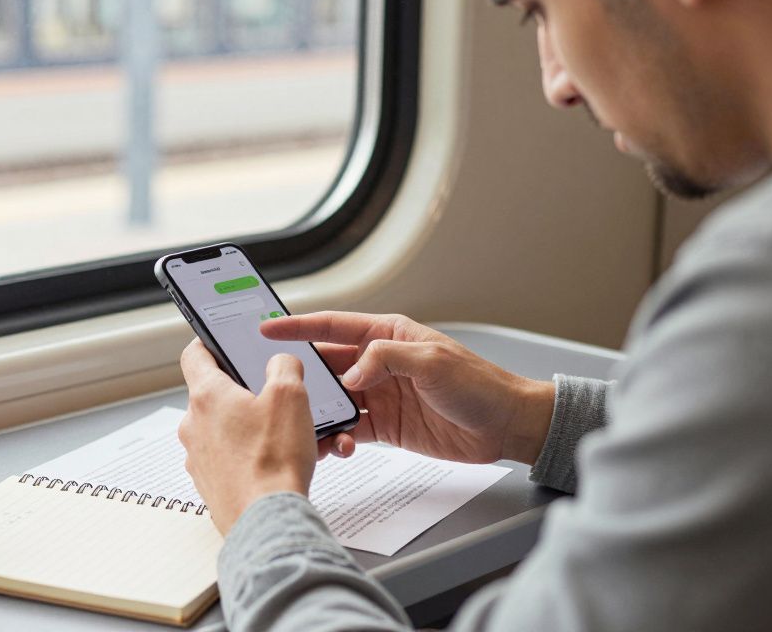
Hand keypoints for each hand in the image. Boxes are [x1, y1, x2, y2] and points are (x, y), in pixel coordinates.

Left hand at [177, 339, 317, 534]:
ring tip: (285, 435)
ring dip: (251, 427)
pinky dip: (250, 456)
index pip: (194, 355)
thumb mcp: (291, 396)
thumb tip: (280, 363)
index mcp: (207, 396)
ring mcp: (198, 458)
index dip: (209, 343)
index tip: (221, 342)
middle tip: (272, 396)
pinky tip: (277, 462)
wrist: (267, 520)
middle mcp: (194, 426)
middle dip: (244, 392)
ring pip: (225, 430)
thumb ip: (285, 367)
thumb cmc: (274, 459)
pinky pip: (230, 459)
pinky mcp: (210, 484)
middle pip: (214, 395)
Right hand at [261, 312, 554, 465]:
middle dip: (301, 375)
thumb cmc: (480, 384)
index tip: (266, 327)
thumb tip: (350, 372)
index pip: (333, 326)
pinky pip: (350, 429)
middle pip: (327, 365)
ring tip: (305, 423)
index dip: (298, 326)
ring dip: (319, 411)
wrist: (506, 426)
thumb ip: (387, 358)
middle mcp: (379, 363)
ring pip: (334, 400)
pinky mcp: (385, 426)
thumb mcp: (432, 361)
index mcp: (388, 335)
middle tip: (278, 388)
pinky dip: (337, 437)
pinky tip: (335, 445)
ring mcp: (380, 395)